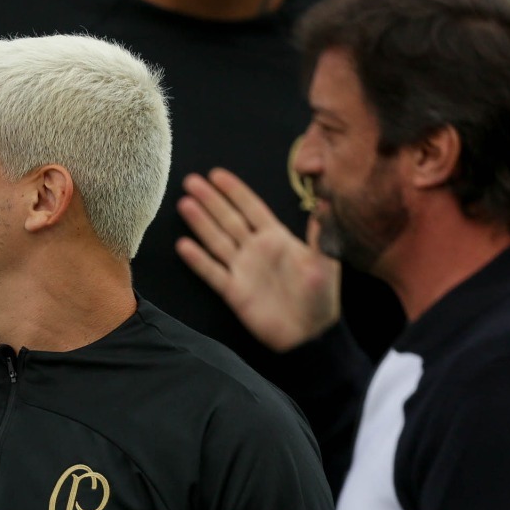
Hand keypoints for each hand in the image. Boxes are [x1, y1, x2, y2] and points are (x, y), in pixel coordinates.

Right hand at [175, 168, 340, 351]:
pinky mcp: (233, 291)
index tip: (217, 174)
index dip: (235, 191)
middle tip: (191, 181)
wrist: (309, 334)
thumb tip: (326, 200)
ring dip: (200, 223)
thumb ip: (320, 233)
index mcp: (276, 238)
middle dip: (210, 200)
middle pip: (228, 219)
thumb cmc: (321, 297)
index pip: (252, 208)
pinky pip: (212, 272)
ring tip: (184, 204)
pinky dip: (198, 260)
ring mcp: (242, 269)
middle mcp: (255, 249)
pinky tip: (183, 245)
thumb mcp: (325, 262)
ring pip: (216, 240)